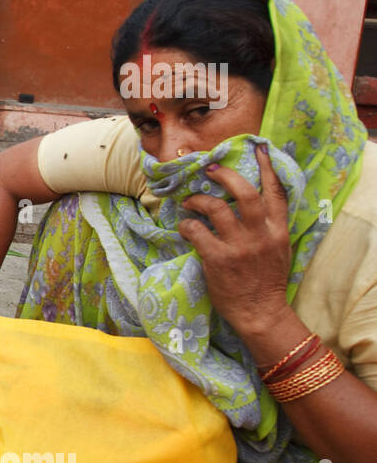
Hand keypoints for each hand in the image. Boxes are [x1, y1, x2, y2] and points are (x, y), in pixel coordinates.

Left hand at [178, 145, 292, 339]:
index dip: (267, 168)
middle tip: (209, 169)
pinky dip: (187, 226)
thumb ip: (268, 227)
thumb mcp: (278, 250)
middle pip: (245, 193)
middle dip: (225, 175)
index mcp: (278, 231)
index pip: (276, 192)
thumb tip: (252, 203)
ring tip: (189, 202)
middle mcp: (260, 235)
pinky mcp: (218, 259)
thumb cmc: (266, 281)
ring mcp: (239, 247)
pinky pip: (197, 232)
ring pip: (216, 208)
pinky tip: (185, 228)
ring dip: (198, 200)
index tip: (259, 149)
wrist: (260, 313)